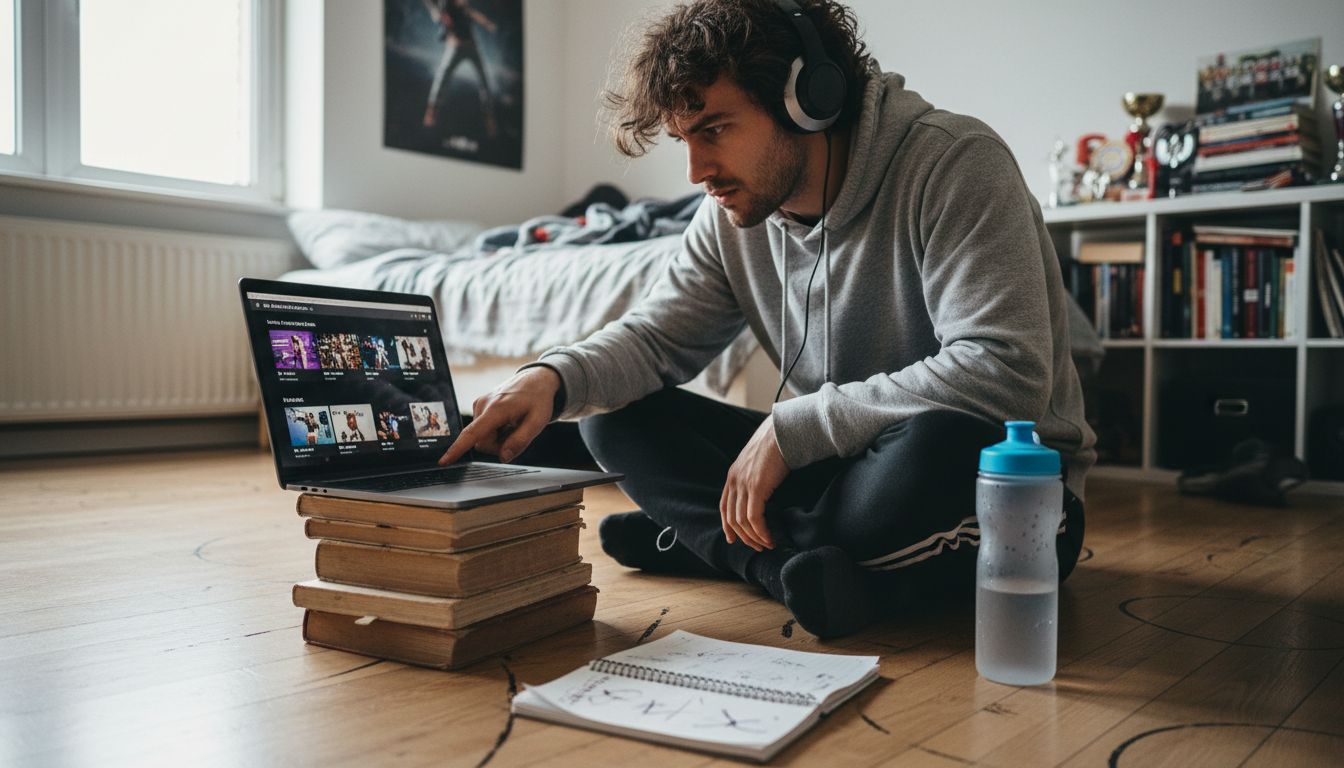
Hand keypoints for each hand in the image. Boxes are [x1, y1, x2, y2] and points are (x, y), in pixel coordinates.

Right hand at [437, 367, 559, 465]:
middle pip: (481, 443)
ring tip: (514, 424)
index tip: (443, 461)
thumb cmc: (538, 398)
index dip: (457, 450)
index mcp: (496, 409)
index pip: (472, 434)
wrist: (536, 379)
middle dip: (498, 446)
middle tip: (517, 433)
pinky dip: (495, 430)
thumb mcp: (538, 422)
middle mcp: (482, 405)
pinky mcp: (479, 406)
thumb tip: (503, 457)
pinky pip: (482, 429)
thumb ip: (520, 441)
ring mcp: (479, 404)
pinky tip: (508, 420)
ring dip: (498, 438)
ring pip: (482, 438)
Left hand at [719, 416, 789, 551]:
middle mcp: (734, 481)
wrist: (782, 432)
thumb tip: (760, 492)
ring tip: (766, 544)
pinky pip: (754, 518)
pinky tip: (769, 538)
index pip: (724, 507)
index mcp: (732, 476)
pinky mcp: (756, 488)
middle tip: (757, 546)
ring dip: (754, 537)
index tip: (733, 538)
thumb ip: (753, 477)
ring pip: (743, 521)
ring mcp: (744, 485)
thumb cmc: (775, 446)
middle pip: (732, 518)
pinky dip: (761, 532)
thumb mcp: (757, 463)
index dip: (727, 525)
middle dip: (744, 536)